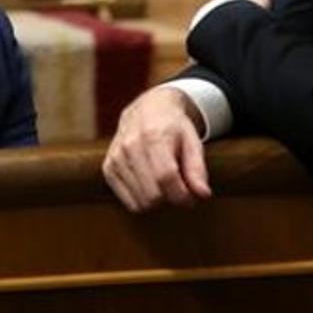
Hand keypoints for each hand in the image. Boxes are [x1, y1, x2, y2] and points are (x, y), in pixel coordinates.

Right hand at [102, 86, 211, 211]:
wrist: (147, 110)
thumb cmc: (173, 127)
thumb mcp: (192, 141)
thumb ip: (197, 168)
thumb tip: (203, 194)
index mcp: (153, 136)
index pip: (166, 177)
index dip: (182, 195)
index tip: (192, 198)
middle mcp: (130, 146)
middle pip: (153, 194)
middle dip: (171, 199)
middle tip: (179, 190)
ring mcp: (116, 158)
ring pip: (141, 202)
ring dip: (158, 201)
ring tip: (165, 185)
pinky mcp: (108, 168)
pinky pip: (129, 202)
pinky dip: (143, 200)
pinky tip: (150, 185)